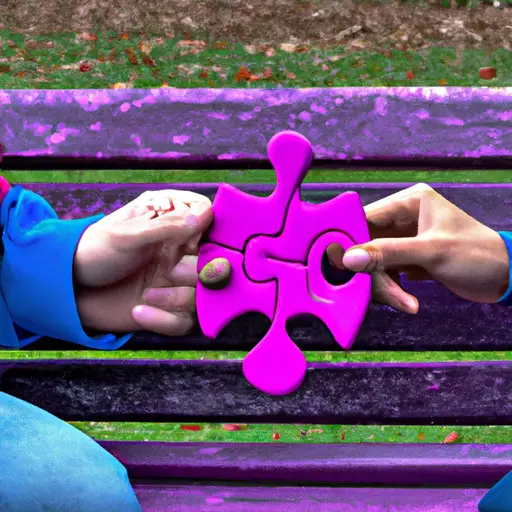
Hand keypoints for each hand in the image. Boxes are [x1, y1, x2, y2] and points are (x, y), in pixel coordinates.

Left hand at [74, 190, 212, 335]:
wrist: (72, 288)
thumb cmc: (96, 250)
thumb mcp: (128, 235)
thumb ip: (166, 226)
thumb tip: (204, 215)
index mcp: (172, 225)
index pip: (209, 223)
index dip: (208, 234)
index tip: (192, 246)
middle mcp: (180, 252)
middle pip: (214, 265)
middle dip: (197, 273)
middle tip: (171, 273)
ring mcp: (176, 282)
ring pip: (201, 297)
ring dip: (177, 298)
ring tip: (148, 295)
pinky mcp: (168, 309)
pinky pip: (183, 321)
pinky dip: (163, 320)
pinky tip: (138, 311)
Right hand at [328, 183, 509, 312]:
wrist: (505, 277)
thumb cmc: (477, 255)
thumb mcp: (432, 252)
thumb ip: (388, 253)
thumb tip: (348, 258)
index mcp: (409, 202)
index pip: (366, 217)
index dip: (350, 240)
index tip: (340, 264)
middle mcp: (402, 217)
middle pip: (366, 244)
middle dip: (374, 273)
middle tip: (384, 295)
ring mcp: (402, 239)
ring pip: (373, 262)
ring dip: (384, 286)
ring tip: (405, 303)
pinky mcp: (405, 258)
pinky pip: (384, 273)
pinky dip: (390, 289)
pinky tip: (407, 301)